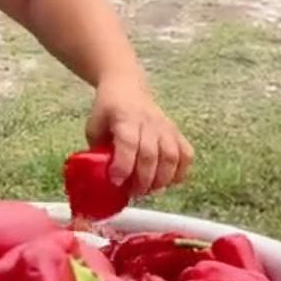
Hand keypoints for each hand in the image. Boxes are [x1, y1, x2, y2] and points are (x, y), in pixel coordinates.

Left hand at [85, 76, 193, 198]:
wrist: (126, 87)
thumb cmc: (108, 110)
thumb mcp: (94, 126)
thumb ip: (97, 151)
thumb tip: (100, 179)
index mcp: (124, 118)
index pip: (128, 143)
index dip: (123, 166)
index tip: (116, 182)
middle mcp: (148, 121)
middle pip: (151, 154)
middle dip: (142, 180)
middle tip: (133, 193)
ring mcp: (165, 126)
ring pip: (172, 156)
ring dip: (162, 179)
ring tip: (149, 190)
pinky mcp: (176, 131)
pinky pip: (186, 154)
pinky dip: (180, 172)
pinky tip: (169, 182)